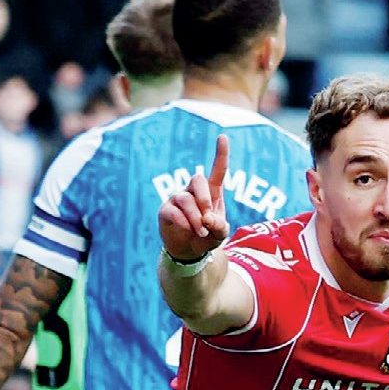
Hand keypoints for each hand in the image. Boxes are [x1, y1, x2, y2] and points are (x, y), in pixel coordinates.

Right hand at [159, 135, 229, 261]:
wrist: (189, 252)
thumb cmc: (207, 238)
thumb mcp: (220, 235)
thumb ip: (220, 227)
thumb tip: (207, 219)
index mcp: (211, 193)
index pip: (217, 170)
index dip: (221, 154)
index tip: (222, 136)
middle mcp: (193, 192)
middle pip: (197, 180)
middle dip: (204, 199)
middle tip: (208, 219)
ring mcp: (177, 200)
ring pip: (185, 199)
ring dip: (195, 217)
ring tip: (200, 232)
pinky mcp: (166, 211)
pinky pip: (172, 211)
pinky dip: (183, 222)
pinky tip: (188, 230)